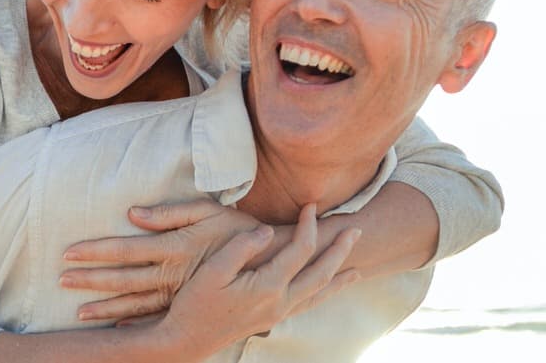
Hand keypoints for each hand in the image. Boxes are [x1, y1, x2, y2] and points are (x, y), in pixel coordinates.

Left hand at [61, 200, 262, 320]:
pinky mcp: (188, 303)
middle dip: (91, 280)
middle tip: (62, 279)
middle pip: (123, 279)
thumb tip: (133, 214)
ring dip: (106, 307)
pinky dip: (134, 322)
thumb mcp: (207, 211)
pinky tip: (115, 327)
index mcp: (174, 247)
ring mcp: (179, 292)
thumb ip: (170, 213)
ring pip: (136, 303)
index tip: (69, 253)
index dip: (97, 251)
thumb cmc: (237, 228)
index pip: (125, 249)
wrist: (272, 258)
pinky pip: (156, 317)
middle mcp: (172, 273)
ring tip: (79, 313)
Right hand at [154, 204, 359, 356]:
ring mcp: (278, 314)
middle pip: (321, 273)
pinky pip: (308, 305)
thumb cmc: (195, 303)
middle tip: (355, 230)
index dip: (309, 226)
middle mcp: (280, 302)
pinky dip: (325, 295)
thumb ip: (242, 247)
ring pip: (319, 293)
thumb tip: (268, 230)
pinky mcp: (273, 319)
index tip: (310, 206)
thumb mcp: (213, 271)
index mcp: (268, 286)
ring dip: (339, 277)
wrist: (187, 340)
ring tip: (357, 269)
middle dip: (340, 251)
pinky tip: (328, 290)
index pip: (301, 250)